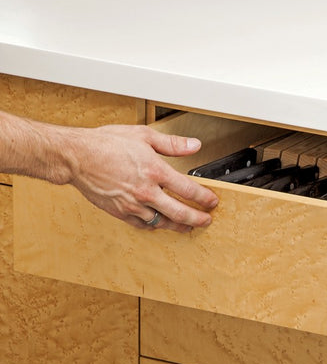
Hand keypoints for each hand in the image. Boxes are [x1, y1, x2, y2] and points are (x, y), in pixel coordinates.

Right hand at [69, 124, 217, 231]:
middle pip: (180, 213)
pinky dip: (155, 226)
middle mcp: (146, 192)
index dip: (204, 199)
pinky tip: (161, 225)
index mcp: (155, 171)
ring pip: (162, 222)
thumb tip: (194, 145)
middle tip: (206, 221)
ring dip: (179, 226)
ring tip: (188, 227)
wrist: (77, 157)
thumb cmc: (106, 144)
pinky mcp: (120, 213)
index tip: (212, 202)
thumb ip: (172, 144)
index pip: (189, 191)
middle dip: (198, 219)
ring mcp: (133, 205)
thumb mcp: (143, 136)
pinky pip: (143, 225)